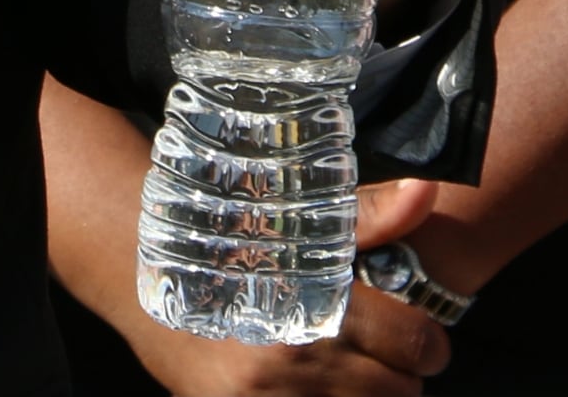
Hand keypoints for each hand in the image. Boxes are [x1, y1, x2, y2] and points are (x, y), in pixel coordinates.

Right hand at [126, 184, 453, 392]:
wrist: (137, 271)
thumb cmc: (223, 240)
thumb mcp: (293, 221)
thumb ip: (369, 216)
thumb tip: (429, 191)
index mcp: (314, 307)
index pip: (416, 344)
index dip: (424, 340)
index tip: (412, 333)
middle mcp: (294, 364)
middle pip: (400, 392)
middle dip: (396, 372)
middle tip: (374, 352)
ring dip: (363, 395)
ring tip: (342, 371)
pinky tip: (310, 387)